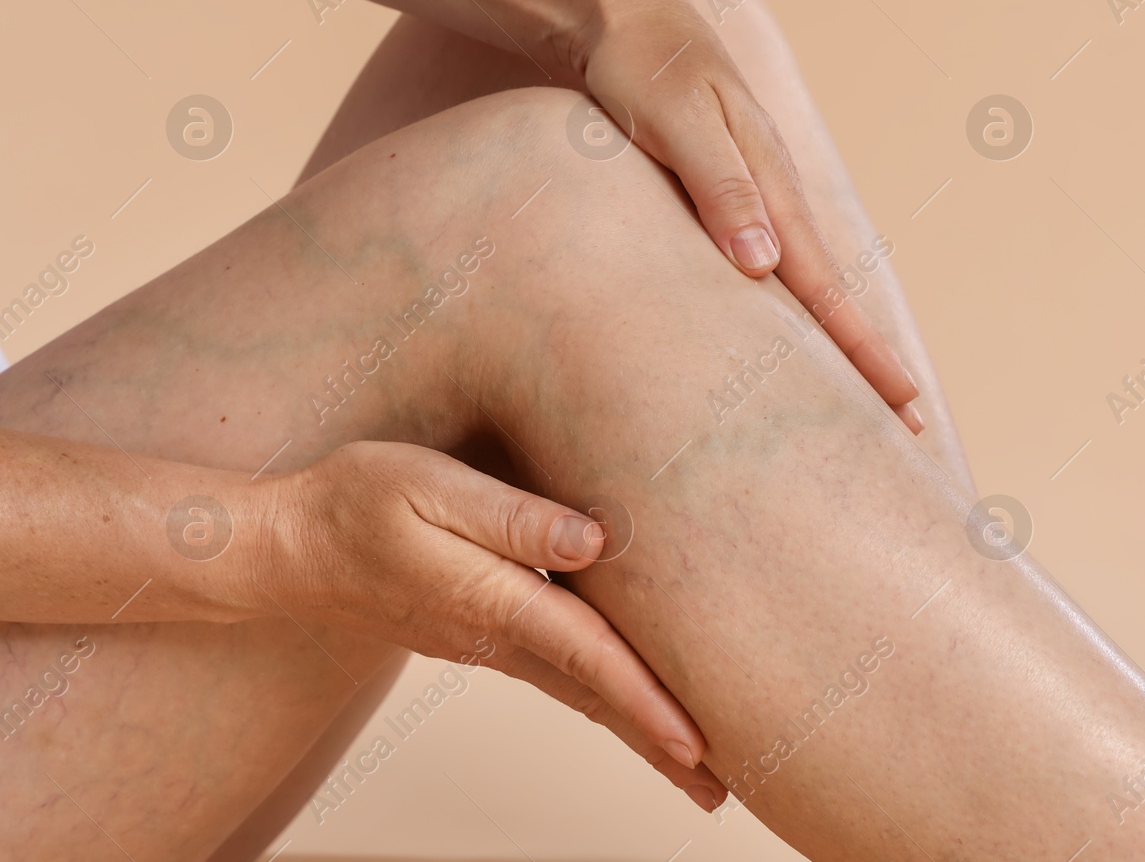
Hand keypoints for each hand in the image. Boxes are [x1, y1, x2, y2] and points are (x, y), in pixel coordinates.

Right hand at [253, 440, 727, 811]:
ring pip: (579, 694)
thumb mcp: (428, 487)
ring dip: (636, 731)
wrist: (287, 551)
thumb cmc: (356, 503)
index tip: (697, 744)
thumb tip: (593, 541)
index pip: (588, 656)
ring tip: (694, 766)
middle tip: (721, 792)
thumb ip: (512, 516)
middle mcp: (495, 636)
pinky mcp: (481, 635)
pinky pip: (558, 676)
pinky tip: (627, 706)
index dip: (645, 699)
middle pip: (595, 697)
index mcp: (491, 600)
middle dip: (658, 746)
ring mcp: (487, 644)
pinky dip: (603, 700)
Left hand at [564, 0, 923, 432]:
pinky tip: (779, 331)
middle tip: (904, 431)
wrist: (617, 5)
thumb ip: (720, 189)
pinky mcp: (718, 194)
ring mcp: (749, 195)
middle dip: (866, 362)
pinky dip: (785, 308)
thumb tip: (765, 267)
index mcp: (771, 184)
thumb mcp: (675, 120)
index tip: (902, 407)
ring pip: (800, 284)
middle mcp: (772, 196)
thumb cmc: (640, 61)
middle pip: (828, 296)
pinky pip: (764, 265)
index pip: (826, 289)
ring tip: (856, 396)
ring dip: (830, 341)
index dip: (863, 352)